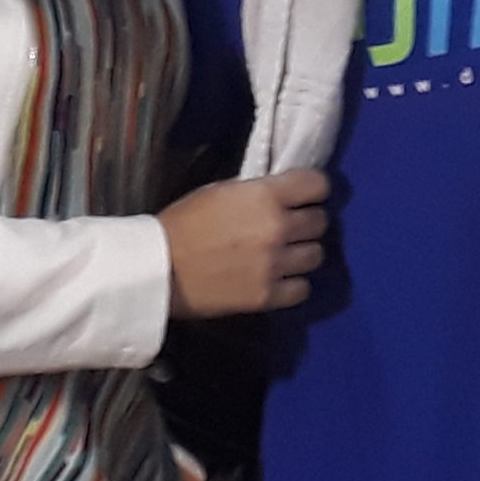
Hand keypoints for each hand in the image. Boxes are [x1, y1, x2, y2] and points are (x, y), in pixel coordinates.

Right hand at [158, 168, 329, 318]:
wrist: (159, 269)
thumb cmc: (184, 223)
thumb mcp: (221, 191)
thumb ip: (258, 193)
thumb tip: (283, 195)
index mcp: (266, 196)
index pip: (318, 184)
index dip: (313, 189)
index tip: (304, 196)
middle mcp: (278, 228)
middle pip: (320, 221)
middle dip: (307, 221)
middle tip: (290, 226)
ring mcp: (275, 264)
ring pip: (316, 255)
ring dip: (302, 253)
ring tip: (285, 254)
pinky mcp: (268, 296)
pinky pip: (302, 289)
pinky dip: (294, 283)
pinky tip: (279, 279)